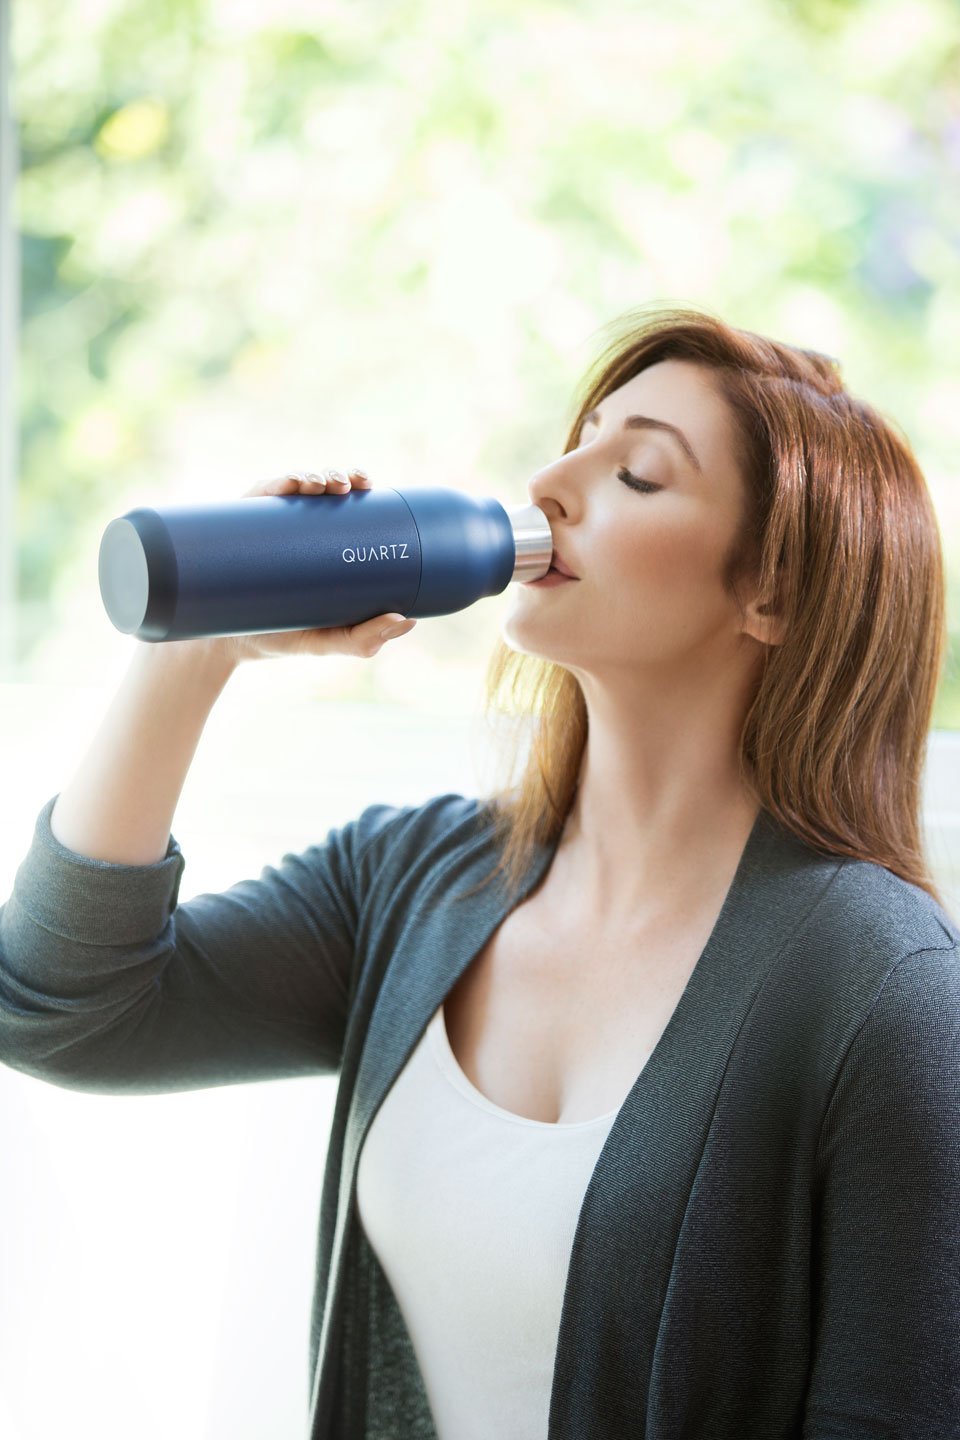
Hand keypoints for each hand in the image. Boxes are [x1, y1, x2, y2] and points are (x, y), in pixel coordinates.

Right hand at [200, 468, 416, 666]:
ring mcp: (268, 527)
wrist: (229, 644)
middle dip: (339, 475)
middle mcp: (297, 529)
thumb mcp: (327, 641)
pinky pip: (259, 497)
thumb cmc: (284, 637)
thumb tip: (406, 621)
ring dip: (311, 474)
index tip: (370, 485)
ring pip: (292, 486)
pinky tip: (290, 484)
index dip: (359, 485)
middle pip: (322, 488)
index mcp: (322, 545)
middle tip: (347, 486)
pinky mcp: (241, 529)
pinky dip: (277, 483)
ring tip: (321, 485)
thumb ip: (363, 639)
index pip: (345, 505)